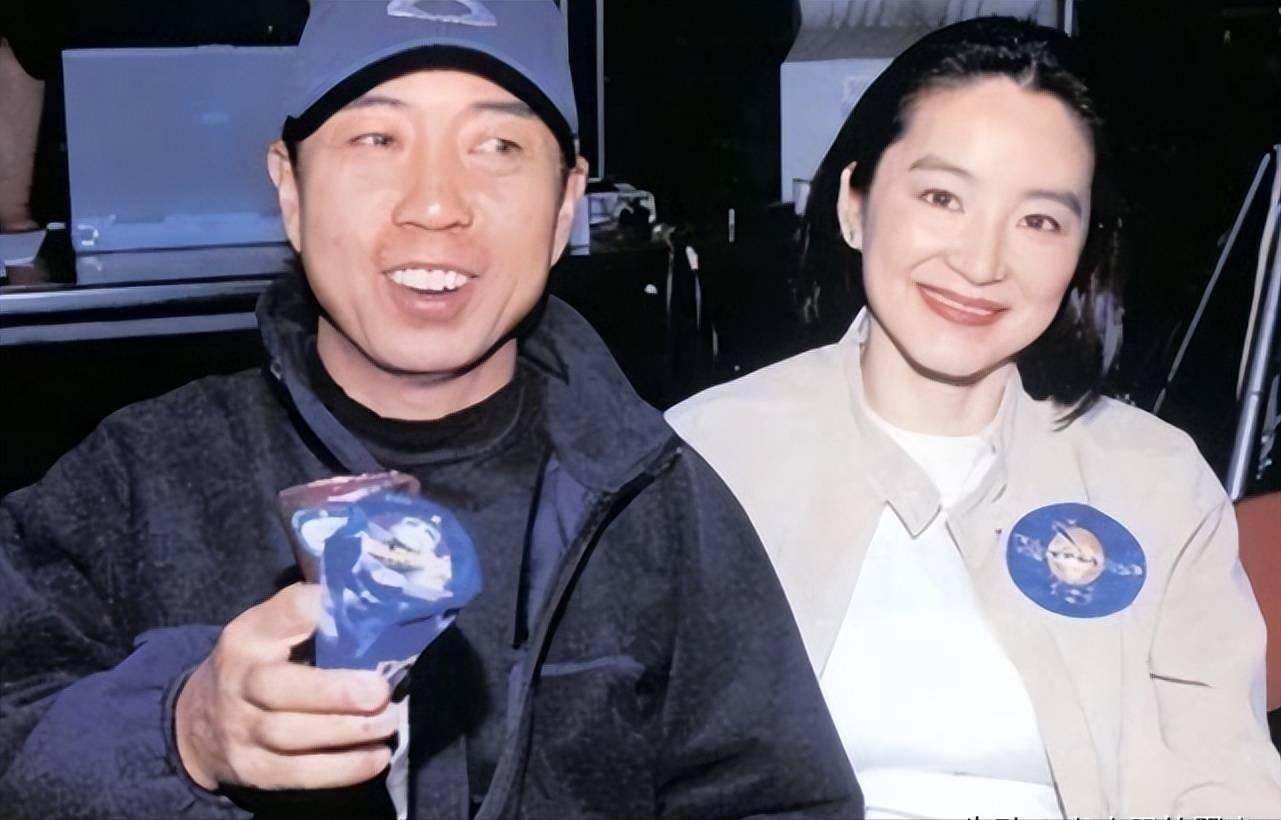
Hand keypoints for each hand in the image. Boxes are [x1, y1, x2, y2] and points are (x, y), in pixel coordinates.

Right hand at [175, 583, 396, 791]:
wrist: (199, 722)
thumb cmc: (256, 665)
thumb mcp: (269, 630)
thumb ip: (309, 615)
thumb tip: (367, 597)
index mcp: (250, 636)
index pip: (286, 613)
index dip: (319, 611)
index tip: (360, 611)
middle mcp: (240, 681)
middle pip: (280, 688)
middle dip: (335, 692)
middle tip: (380, 691)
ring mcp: (242, 730)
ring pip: (292, 735)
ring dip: (348, 731)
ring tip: (388, 722)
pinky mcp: (254, 771)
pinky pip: (299, 774)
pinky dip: (343, 768)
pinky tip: (377, 757)